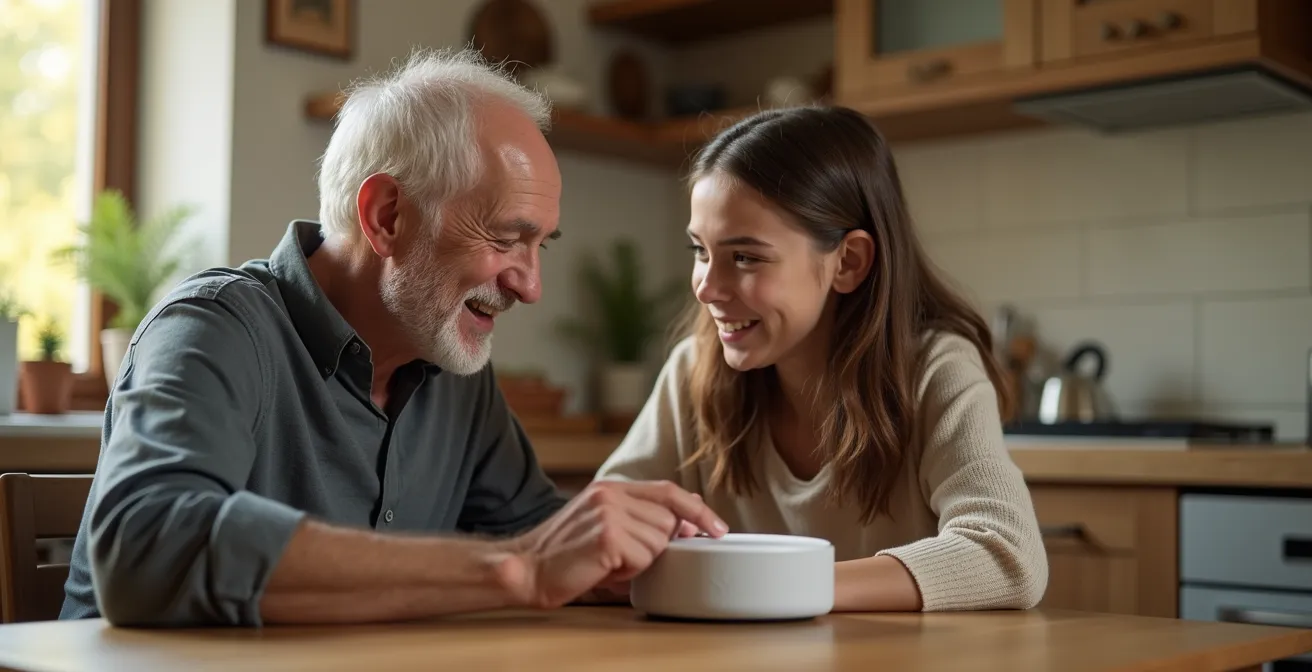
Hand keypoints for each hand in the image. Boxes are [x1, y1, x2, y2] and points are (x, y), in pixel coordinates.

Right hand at [504, 480, 727, 608]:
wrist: (526, 568)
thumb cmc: (564, 555)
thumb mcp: (602, 524)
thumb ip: (638, 518)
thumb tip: (685, 526)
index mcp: (610, 487)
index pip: (668, 491)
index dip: (697, 509)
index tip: (717, 527)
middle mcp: (612, 494)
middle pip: (668, 520)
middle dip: (657, 546)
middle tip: (622, 557)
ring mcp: (610, 513)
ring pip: (659, 541)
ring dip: (640, 561)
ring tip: (608, 562)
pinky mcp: (608, 536)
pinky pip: (644, 558)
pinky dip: (628, 571)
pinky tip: (603, 568)